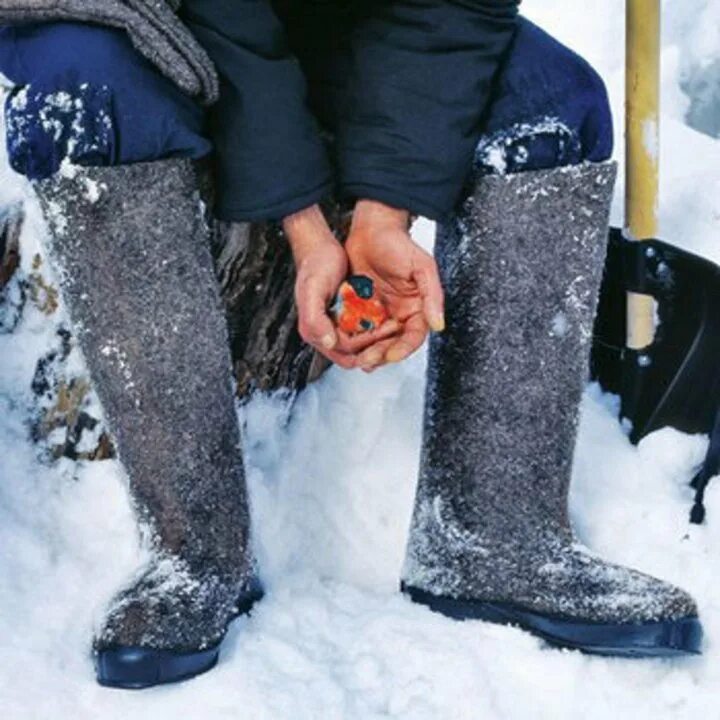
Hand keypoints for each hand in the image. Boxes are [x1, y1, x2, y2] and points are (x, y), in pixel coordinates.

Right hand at [284, 204, 400, 368]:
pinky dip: (378, 324)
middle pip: (356, 352)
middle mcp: (327, 330)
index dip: (364, 344)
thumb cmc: (314, 265)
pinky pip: (367, 326)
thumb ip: (315, 320)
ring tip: (394, 325)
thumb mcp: (312, 291)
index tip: (380, 329)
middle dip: (376, 346)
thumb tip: (328, 342)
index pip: (345, 350)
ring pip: (363, 342)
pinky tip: (389, 315)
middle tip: (393, 329)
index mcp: (315, 330)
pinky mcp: (350, 313)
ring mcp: (339, 323)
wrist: (320, 247)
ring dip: (379, 338)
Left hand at [345, 200, 444, 370]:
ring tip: (356, 358)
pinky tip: (343, 343)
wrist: (371, 229)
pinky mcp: (361, 309)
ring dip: (366, 351)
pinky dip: (351, 338)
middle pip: (392, 344)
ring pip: (374, 340)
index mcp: (417, 308)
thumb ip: (433, 296)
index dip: (403, 349)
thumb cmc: (400, 244)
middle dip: (381, 354)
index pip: (414, 336)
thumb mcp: (423, 267)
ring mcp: (379, 312)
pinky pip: (357, 328)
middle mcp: (399, 313)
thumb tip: (438, 324)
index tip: (391, 355)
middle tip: (367, 360)